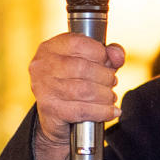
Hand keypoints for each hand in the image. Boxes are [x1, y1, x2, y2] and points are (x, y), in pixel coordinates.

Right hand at [29, 34, 124, 159]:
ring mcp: (44, 88)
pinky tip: (112, 111)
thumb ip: (108, 55)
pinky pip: (83, 111)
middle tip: (112, 83)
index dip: (100, 53)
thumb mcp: (92, 63)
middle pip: (84, 68)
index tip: (107, 64)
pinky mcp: (50, 110)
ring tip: (110, 97)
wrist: (54, 116)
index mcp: (51, 48)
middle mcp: (43, 66)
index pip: (78, 43)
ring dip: (106, 95)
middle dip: (106, 77)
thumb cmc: (74, 83)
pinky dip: (103, 112)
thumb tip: (117, 56)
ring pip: (85, 91)